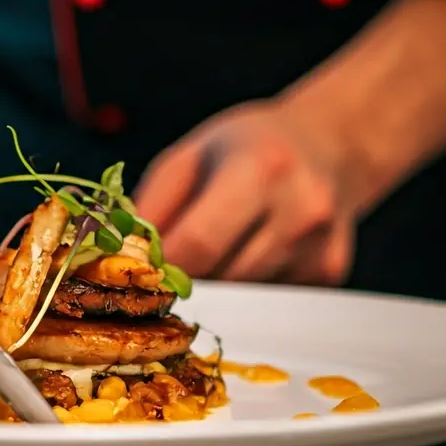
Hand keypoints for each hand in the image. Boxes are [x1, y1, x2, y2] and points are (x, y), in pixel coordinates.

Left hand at [134, 99, 354, 284]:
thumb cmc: (246, 147)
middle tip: (174, 260)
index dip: (162, 265)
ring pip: (244, 298)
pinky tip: (255, 250)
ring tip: (223, 245)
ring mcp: (320, 245)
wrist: (328, 145)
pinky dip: (249, 288)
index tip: (142, 268)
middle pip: (222, 278)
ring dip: (219, 284)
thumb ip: (150, 208)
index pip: (199, 244)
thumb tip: (115, 257)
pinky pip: (269, 301)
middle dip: (187, 278)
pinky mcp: (330, 273)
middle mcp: (300, 208)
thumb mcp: (188, 159)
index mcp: (260, 168)